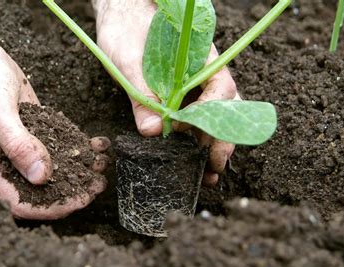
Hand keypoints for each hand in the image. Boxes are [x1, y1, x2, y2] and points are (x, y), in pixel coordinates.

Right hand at [0, 1, 107, 218]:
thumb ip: (17, 142)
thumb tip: (42, 177)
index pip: (19, 200)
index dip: (49, 208)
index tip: (78, 201)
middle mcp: (7, 158)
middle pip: (41, 188)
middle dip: (71, 190)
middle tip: (98, 184)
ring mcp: (22, 143)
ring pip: (54, 166)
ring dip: (79, 168)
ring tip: (102, 164)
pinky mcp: (34, 126)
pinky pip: (58, 142)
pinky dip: (78, 145)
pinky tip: (98, 144)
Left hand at [95, 0, 235, 185]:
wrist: (120, 11)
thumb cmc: (126, 27)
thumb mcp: (129, 61)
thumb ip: (142, 94)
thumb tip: (153, 131)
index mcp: (200, 59)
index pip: (220, 90)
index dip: (211, 118)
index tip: (195, 138)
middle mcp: (202, 73)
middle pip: (224, 109)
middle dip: (221, 140)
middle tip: (213, 168)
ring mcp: (193, 84)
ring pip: (213, 116)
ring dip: (212, 144)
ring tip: (207, 174)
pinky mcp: (179, 94)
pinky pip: (194, 116)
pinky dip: (195, 138)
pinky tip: (191, 158)